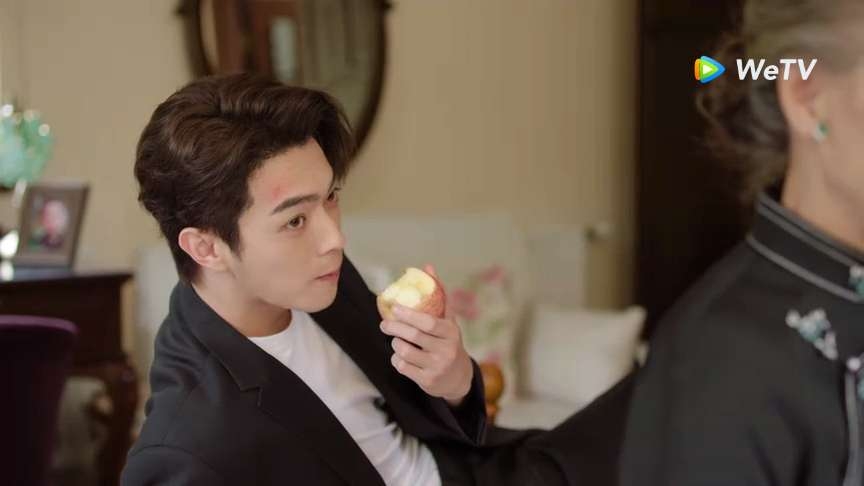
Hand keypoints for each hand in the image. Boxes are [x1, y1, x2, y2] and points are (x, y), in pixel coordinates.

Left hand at [380, 265, 473, 405]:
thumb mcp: (448, 321)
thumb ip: (439, 295)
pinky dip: (397, 359)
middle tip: (384, 324)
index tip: (394, 308)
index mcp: (451, 333)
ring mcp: (436, 367)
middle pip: (413, 337)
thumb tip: (427, 267)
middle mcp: (446, 351)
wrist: (458, 377)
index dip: (409, 315)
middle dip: (395, 328)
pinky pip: (402, 367)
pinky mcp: (427, 381)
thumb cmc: (449, 342)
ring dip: (396, 344)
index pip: (428, 323)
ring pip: (405, 352)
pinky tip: (400, 355)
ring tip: (396, 340)